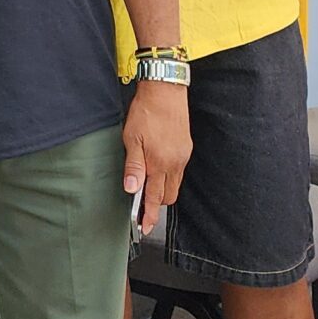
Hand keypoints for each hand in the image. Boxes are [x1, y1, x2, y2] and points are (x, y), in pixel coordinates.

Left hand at [123, 82, 191, 234]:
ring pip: (175, 184)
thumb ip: (133, 166)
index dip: (149, 215)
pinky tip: (157, 168)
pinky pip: (178, 171)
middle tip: (142, 206)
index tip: (144, 227)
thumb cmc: (147, 111)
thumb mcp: (131, 138)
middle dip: (156, 204)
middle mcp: (174, 163)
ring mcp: (182, 156)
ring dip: (162, 190)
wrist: (166, 90)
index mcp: (160, 163)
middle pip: (168, 196)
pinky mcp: (185, 148)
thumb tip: (131, 188)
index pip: (154, 198)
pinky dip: (168, 176)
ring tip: (147, 185)